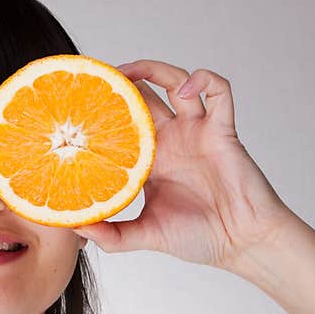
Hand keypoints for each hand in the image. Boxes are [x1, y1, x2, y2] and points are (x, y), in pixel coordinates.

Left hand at [73, 59, 294, 269]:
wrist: (240, 244)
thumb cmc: (198, 237)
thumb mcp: (144, 235)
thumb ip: (110, 235)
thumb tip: (73, 227)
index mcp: (150, 160)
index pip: (120, 125)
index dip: (101, 112)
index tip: (76, 105)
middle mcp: (170, 140)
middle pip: (142, 97)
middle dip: (121, 83)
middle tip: (97, 77)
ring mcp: (196, 132)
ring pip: (175, 82)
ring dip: (153, 69)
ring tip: (128, 70)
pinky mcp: (222, 131)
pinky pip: (219, 91)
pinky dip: (204, 79)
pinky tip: (185, 88)